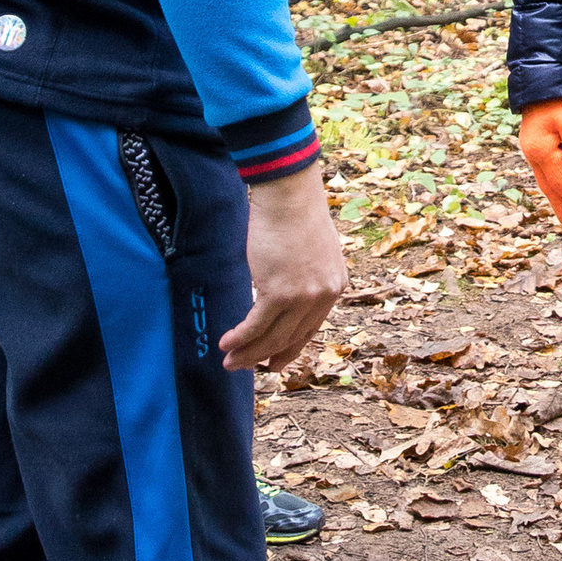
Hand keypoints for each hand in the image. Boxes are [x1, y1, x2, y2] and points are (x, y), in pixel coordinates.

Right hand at [221, 163, 347, 370]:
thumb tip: (284, 290)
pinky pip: (257, 324)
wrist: (290, 195)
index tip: (275, 362)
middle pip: (291, 337)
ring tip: (230, 362)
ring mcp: (303, 296)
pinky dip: (240, 337)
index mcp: (334, 286)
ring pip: (273, 336)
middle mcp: (323, 295)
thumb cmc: (295, 213)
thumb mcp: (312, 250)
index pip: (311, 328)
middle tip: (244, 366)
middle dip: (264, 355)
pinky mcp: (280, 292)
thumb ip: (304, 275)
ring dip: (249, 352)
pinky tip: (226, 343)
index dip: (290, 348)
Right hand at [518, 99, 561, 233]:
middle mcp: (533, 154)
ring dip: (559, 202)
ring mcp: (532, 150)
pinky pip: (546, 174)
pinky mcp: (537, 145)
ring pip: (546, 183)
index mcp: (541, 151)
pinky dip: (554, 188)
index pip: (561, 185)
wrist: (543, 74)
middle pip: (550, 189)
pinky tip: (561, 193)